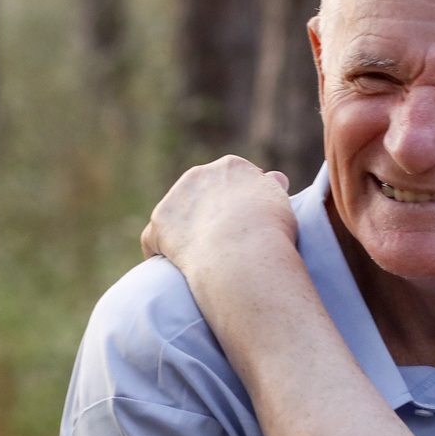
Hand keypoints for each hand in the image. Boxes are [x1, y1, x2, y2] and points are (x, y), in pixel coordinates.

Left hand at [141, 154, 296, 271]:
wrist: (240, 254)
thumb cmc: (269, 232)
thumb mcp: (280, 204)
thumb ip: (272, 188)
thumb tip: (273, 178)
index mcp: (231, 167)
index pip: (231, 177)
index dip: (237, 200)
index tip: (243, 220)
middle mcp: (199, 175)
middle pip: (200, 191)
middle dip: (206, 210)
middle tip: (218, 240)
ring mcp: (175, 199)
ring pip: (176, 214)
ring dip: (181, 230)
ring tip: (193, 256)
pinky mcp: (159, 225)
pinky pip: (154, 238)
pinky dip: (159, 252)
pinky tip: (167, 268)